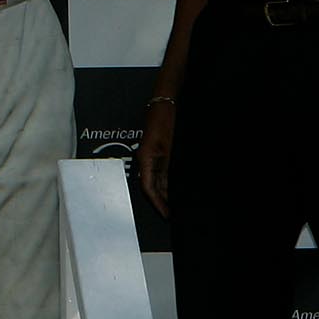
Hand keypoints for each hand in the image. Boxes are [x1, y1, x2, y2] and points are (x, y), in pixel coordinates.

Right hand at [135, 98, 174, 216]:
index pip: (148, 187)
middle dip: (160, 201)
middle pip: (151, 186)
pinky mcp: (159, 153)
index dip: (157, 203)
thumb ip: (163, 166)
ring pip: (156, 180)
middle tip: (170, 214)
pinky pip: (160, 172)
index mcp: (145, 158)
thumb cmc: (163, 119)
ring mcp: (152, 156)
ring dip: (164, 193)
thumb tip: (162, 187)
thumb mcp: (166, 145)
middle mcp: (147, 159)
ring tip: (173, 205)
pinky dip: (167, 182)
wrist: (165, 103)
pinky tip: (173, 188)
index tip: (165, 214)